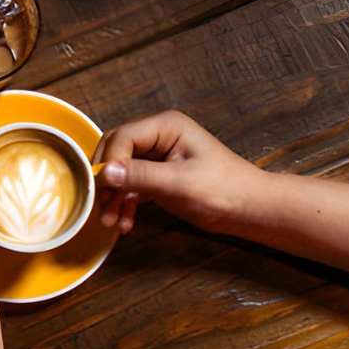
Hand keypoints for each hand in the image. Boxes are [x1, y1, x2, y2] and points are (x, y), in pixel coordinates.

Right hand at [94, 111, 267, 235]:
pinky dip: (125, 203)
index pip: (123, 137)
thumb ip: (141, 176)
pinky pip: (131, 185)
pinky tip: (125, 222)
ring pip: (120, 171)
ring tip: (110, 221)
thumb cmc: (224, 190)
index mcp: (165, 126)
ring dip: (113, 196)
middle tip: (100, 206)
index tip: (102, 189)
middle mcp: (158, 136)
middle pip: (116, 152)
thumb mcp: (180, 183)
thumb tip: (104, 172)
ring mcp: (157, 156)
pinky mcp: (157, 175)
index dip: (108, 162)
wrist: (249, 210)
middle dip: (106, 181)